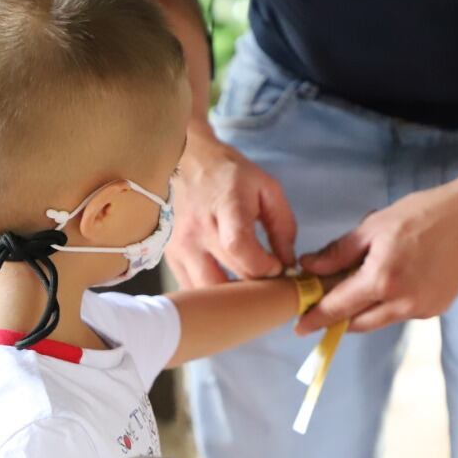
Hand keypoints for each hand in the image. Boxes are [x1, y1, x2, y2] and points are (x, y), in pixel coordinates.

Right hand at [166, 124, 296, 286]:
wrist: (183, 159)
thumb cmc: (227, 173)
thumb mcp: (266, 187)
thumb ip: (283, 226)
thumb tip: (287, 262)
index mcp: (225, 207)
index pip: (239, 248)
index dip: (262, 266)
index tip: (276, 267)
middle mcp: (197, 230)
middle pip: (225, 277)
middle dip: (252, 288)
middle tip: (266, 282)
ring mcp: (179, 245)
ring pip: (205, 292)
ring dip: (229, 298)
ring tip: (246, 289)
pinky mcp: (169, 256)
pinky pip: (191, 289)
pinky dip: (210, 294)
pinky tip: (225, 287)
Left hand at [295, 186, 457, 334]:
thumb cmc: (424, 214)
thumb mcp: (374, 227)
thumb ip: (338, 252)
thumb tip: (308, 266)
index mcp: (381, 280)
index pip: (338, 308)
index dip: (316, 319)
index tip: (299, 327)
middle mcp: (401, 303)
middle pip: (357, 322)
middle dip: (338, 317)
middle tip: (323, 303)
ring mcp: (421, 309)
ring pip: (379, 319)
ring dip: (364, 309)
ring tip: (360, 282)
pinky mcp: (436, 309)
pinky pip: (401, 313)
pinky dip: (388, 303)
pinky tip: (394, 278)